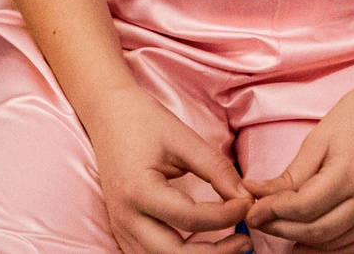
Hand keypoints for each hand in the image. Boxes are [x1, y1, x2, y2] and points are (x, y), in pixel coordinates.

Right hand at [79, 81, 253, 252]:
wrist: (107, 113)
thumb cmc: (144, 121)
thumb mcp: (183, 139)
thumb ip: (216, 170)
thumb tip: (245, 198)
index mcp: (138, 191)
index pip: (191, 220)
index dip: (226, 216)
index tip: (247, 203)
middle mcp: (126, 218)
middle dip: (216, 253)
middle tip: (245, 239)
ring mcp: (121, 228)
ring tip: (229, 245)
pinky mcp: (123, 231)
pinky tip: (202, 244)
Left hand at [247, 78, 353, 251]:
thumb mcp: (318, 139)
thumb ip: (290, 175)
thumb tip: (256, 195)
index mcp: (350, 173)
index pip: (303, 207)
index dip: (273, 213)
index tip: (252, 212)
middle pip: (319, 230)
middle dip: (283, 230)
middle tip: (262, 223)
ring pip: (338, 243)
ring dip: (306, 243)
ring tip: (281, 232)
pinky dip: (333, 247)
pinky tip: (311, 243)